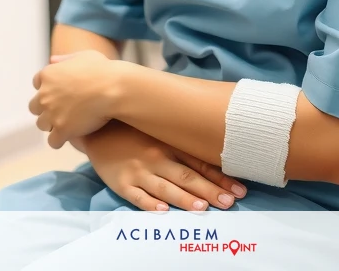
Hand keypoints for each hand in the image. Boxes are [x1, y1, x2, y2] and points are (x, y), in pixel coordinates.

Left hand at [30, 50, 120, 148]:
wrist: (115, 88)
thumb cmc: (103, 71)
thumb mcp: (83, 56)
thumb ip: (65, 59)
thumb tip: (52, 61)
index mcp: (48, 74)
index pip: (37, 83)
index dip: (48, 88)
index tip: (59, 93)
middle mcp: (44, 94)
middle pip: (35, 106)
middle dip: (46, 109)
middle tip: (62, 111)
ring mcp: (51, 113)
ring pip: (42, 124)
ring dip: (52, 125)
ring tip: (67, 125)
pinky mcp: (62, 129)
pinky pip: (53, 141)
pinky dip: (59, 140)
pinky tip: (70, 137)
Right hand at [79, 121, 247, 211]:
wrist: (99, 128)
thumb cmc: (136, 133)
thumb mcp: (162, 133)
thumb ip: (185, 145)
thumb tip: (217, 155)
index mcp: (171, 145)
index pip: (200, 164)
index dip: (221, 178)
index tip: (240, 189)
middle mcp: (157, 158)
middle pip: (188, 177)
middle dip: (210, 191)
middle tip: (230, 202)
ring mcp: (139, 171)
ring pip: (166, 187)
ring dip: (184, 198)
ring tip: (202, 208)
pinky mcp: (121, 182)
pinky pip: (137, 196)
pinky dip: (150, 203)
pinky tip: (162, 210)